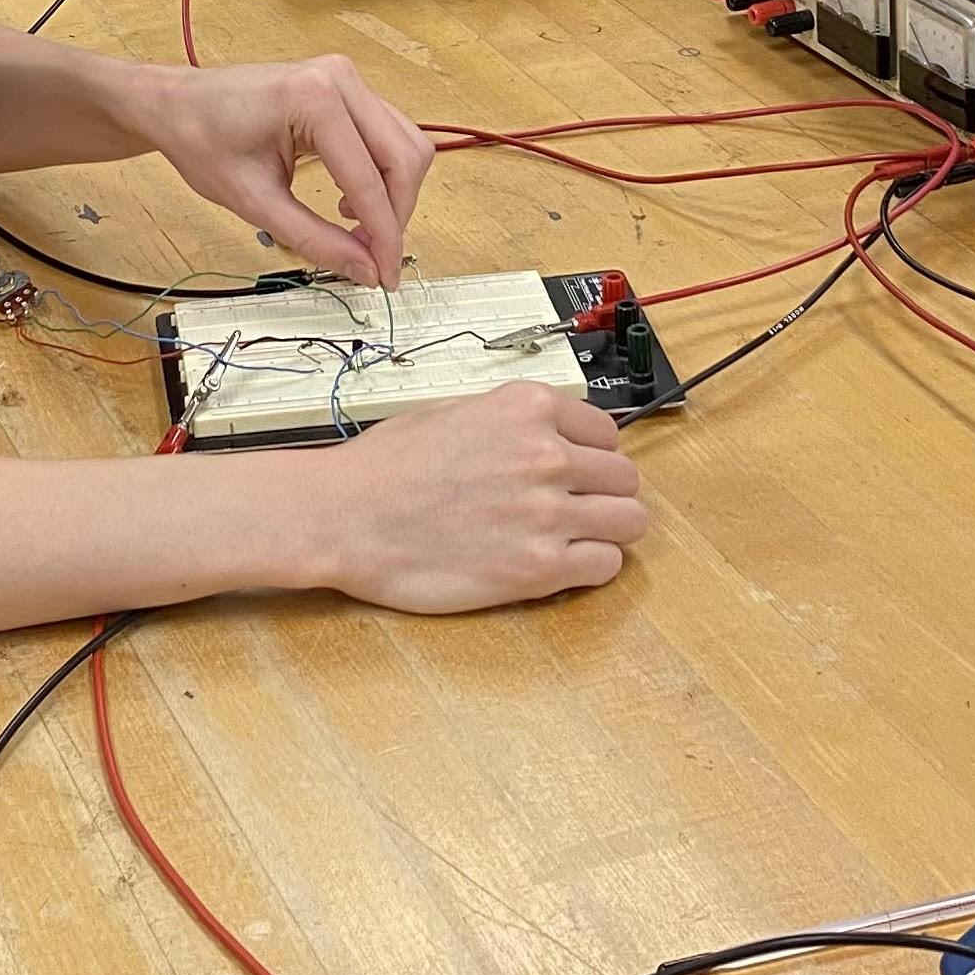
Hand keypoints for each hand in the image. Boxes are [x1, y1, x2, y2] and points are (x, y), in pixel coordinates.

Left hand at [132, 53, 433, 285]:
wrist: (179, 104)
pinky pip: (389, 134)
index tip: (386, 279)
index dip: (384, 236)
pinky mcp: (347, 87)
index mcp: (314, 99)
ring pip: (406, 145)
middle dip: (396, 215)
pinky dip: (383, 174)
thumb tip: (366, 270)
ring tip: (357, 231)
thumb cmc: (203, 142)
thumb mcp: (255, 201)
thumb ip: (315, 238)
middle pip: (405, 157)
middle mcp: (341, 79)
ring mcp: (347, 77)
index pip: (370, 179)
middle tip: (374, 260)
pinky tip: (350, 201)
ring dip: (394, 195)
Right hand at [308, 382, 648, 612]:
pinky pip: (606, 565)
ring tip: (579, 540)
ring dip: (609, 531)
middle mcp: (547, 454)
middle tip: (579, 510)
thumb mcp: (453, 411)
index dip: (593, 456)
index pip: (606, 431)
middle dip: (606, 495)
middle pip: (624, 478)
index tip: (581, 472)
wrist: (345, 516)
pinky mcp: (539, 567)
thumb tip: (544, 437)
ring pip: (629, 521)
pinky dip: (592, 567)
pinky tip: (562, 565)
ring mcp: (547, 511)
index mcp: (527, 407)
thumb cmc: (384, 467)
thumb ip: (510, 423)